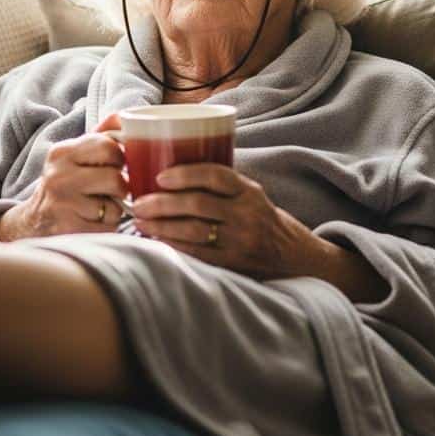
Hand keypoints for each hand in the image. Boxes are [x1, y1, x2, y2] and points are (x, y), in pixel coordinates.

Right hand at [9, 112, 128, 238]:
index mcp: (63, 152)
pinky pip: (107, 228)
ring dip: (113, 210)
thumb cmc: (66, 182)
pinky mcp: (67, 230)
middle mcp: (58, 176)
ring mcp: (61, 205)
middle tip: (109, 190)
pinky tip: (90, 221)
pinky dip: (105, 227)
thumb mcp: (77, 154)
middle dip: (120, 188)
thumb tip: (125, 116)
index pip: (109, 148)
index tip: (114, 165)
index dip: (120, 158)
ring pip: (114, 208)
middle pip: (116, 180)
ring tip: (97, 206)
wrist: (34, 220)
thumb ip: (102, 134)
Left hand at [129, 163, 322, 279]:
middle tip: (139, 202)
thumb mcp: (251, 195)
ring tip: (140, 221)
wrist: (295, 256)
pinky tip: (156, 240)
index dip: (185, 174)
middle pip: (198, 204)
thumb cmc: (263, 220)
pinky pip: (197, 254)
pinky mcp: (234, 264)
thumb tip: (172, 172)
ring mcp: (240, 241)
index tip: (159, 176)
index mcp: (250, 192)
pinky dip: (173, 245)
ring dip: (162, 226)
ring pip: (193, 231)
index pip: (215, 175)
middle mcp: (247, 215)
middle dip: (162, 203)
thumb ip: (222, 186)